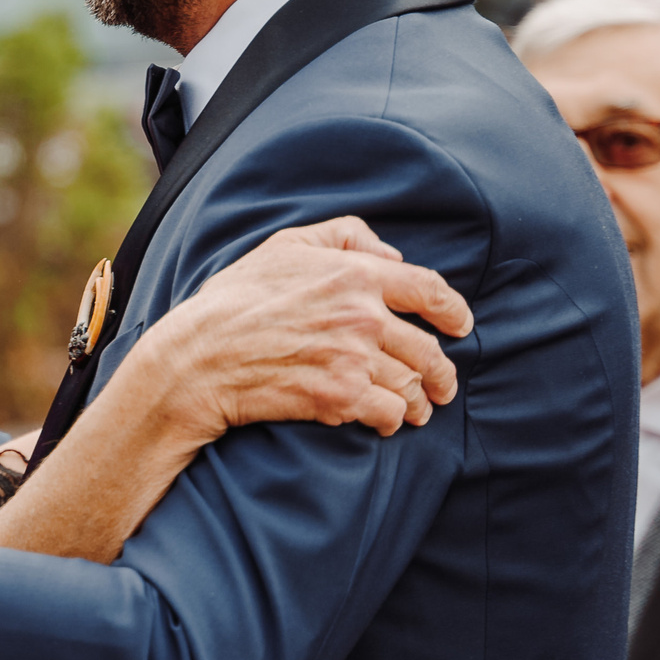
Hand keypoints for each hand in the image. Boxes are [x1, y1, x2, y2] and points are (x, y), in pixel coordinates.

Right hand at [134, 215, 473, 443]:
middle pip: (429, 348)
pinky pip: (390, 413)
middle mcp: (363, 315)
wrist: (199, 357)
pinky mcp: (340, 397)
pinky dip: (394, 420)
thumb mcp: (283, 246)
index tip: (460, 326)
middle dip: (442, 372)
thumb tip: (391, 253)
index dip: (454, 311)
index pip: (430, 290)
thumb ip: (342, 236)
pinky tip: (388, 422)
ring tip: (416, 409)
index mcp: (355, 274)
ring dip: (420, 401)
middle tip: (442, 386)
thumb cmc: (235, 300)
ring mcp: (353, 358)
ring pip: (413, 385)